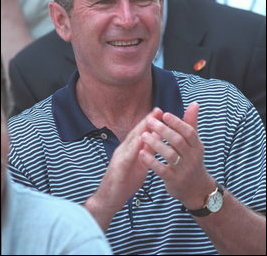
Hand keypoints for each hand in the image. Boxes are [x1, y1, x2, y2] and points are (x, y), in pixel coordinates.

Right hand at [85, 107, 162, 228]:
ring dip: (141, 129)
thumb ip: (146, 153)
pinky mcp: (118, 169)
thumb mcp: (139, 165)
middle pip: (136, 132)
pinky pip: (127, 157)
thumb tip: (157, 142)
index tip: (162, 112)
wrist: (108, 200)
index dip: (151, 122)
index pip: (141, 133)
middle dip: (147, 120)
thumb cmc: (125, 182)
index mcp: (130, 150)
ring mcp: (120, 158)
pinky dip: (134, 147)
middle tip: (158, 110)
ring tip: (151, 120)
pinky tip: (140, 140)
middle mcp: (124, 150)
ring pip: (131, 141)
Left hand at [139, 102, 214, 208]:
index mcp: (197, 146)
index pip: (188, 131)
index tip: (164, 114)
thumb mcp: (194, 143)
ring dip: (155, 144)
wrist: (196, 189)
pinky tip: (142, 153)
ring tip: (143, 135)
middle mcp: (192, 157)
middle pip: (178, 141)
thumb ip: (191, 123)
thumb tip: (195, 103)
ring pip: (170, 155)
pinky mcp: (174, 180)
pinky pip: (162, 170)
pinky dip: (151, 161)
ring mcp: (184, 170)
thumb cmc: (191, 160)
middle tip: (149, 121)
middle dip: (163, 130)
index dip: (176, 122)